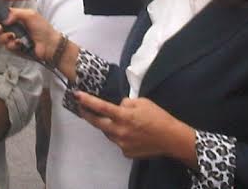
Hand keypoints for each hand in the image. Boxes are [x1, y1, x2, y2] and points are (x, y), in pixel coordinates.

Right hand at [0, 7, 59, 61]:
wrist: (49, 44)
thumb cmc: (43, 28)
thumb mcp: (29, 15)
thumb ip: (15, 13)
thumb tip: (3, 18)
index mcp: (15, 17)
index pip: (0, 15)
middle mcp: (12, 28)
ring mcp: (12, 39)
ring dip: (5, 37)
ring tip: (13, 36)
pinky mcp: (14, 49)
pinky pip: (7, 47)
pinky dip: (12, 45)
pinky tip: (19, 43)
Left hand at [76, 92, 193, 160]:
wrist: (171, 139)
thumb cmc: (158, 117)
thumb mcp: (142, 102)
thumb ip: (126, 103)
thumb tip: (118, 106)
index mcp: (124, 116)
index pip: (101, 107)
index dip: (87, 101)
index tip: (77, 95)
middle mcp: (120, 131)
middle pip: (97, 123)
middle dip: (88, 115)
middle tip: (82, 109)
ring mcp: (122, 144)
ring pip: (108, 133)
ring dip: (107, 126)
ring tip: (116, 120)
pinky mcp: (126, 152)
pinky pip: (118, 142)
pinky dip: (120, 136)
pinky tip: (130, 133)